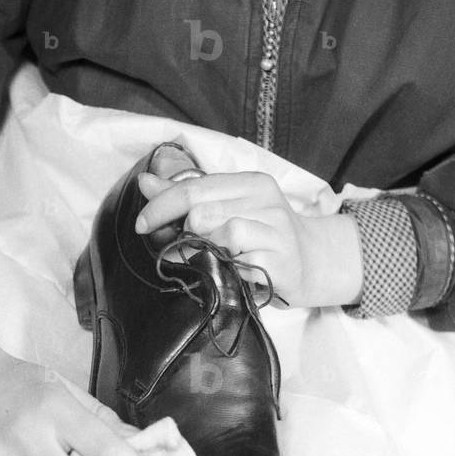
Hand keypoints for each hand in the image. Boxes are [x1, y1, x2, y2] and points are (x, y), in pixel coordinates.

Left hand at [135, 170, 363, 308]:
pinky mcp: (280, 262)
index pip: (194, 187)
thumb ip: (187, 196)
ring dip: (205, 252)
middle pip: (204, 211)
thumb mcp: (228, 209)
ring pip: (224, 234)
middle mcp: (266, 201)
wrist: (313, 263)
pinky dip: (226, 270)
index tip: (141, 224)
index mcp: (251, 183)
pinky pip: (240, 263)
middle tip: (175, 249)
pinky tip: (228, 273)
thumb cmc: (263, 237)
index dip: (161, 205)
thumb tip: (145, 181)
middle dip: (181, 234)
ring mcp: (276, 231)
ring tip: (208, 261)